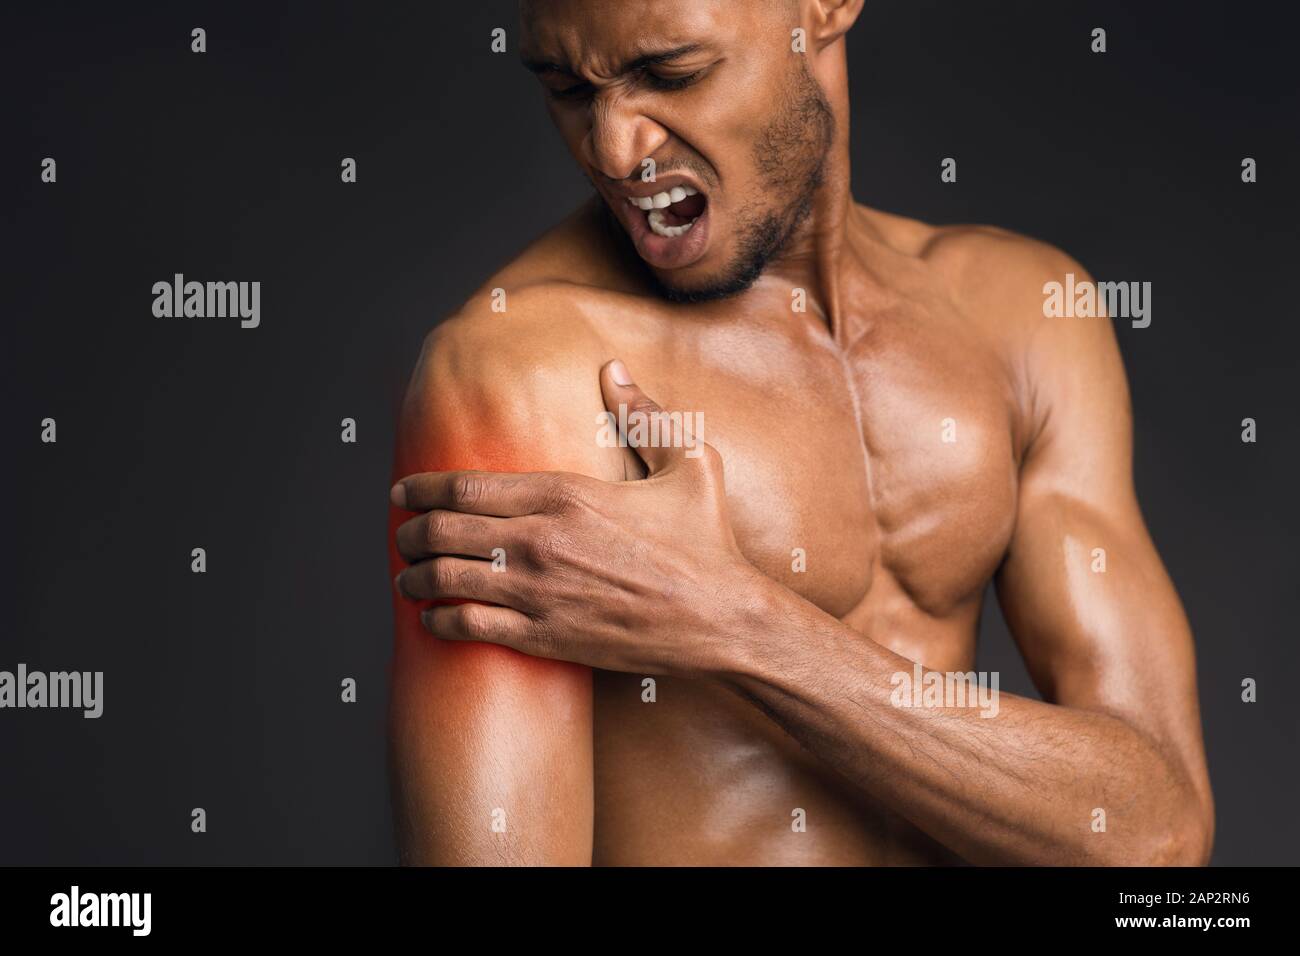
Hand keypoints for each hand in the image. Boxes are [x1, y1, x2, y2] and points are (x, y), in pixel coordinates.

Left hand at [391, 360, 766, 676]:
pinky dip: (439, 621)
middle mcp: (542, 540)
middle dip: (410, 532)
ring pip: (447, 580)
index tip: (403, 490)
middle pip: (444, 530)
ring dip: (413, 578)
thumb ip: (644, 414)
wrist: (722, 620)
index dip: (423, 487)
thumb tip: (614, 371)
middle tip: (400, 534)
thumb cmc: (708, 542)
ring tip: (405, 577)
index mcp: (567, 493)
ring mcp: (539, 592)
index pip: (467, 486)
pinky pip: (471, 626)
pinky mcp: (545, 637)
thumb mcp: (690, 463)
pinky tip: (433, 619)